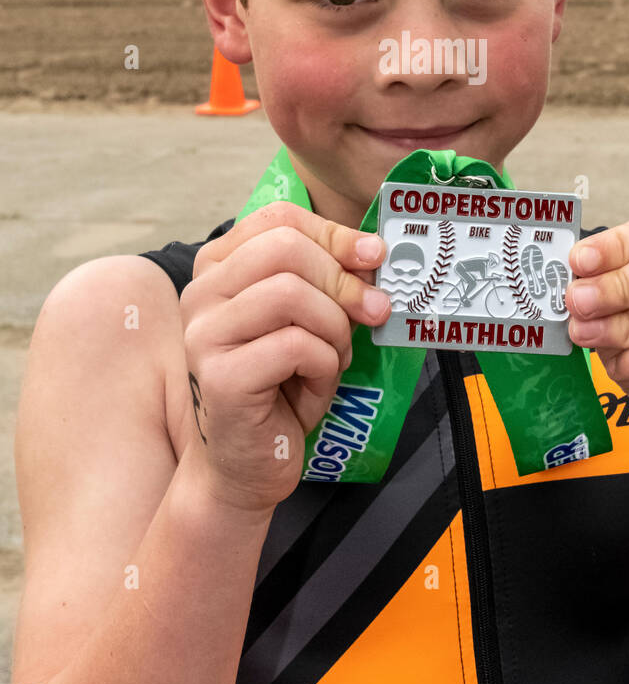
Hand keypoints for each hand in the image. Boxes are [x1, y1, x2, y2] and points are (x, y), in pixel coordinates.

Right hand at [179, 202, 390, 512]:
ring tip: (334, 357)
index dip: (333, 233)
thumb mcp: (309, 318)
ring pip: (290, 294)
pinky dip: (324, 365)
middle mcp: (200, 293)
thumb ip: (328, 278)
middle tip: (371, 313)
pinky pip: (296, 346)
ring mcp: (204, 335)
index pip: (278, 219)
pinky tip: (314, 386)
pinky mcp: (220, 377)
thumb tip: (373, 252)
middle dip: (341, 280)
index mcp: (218, 268)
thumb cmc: (281, 386)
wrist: (247, 464)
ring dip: (334, 327)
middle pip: (285, 249)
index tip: (373, 257)